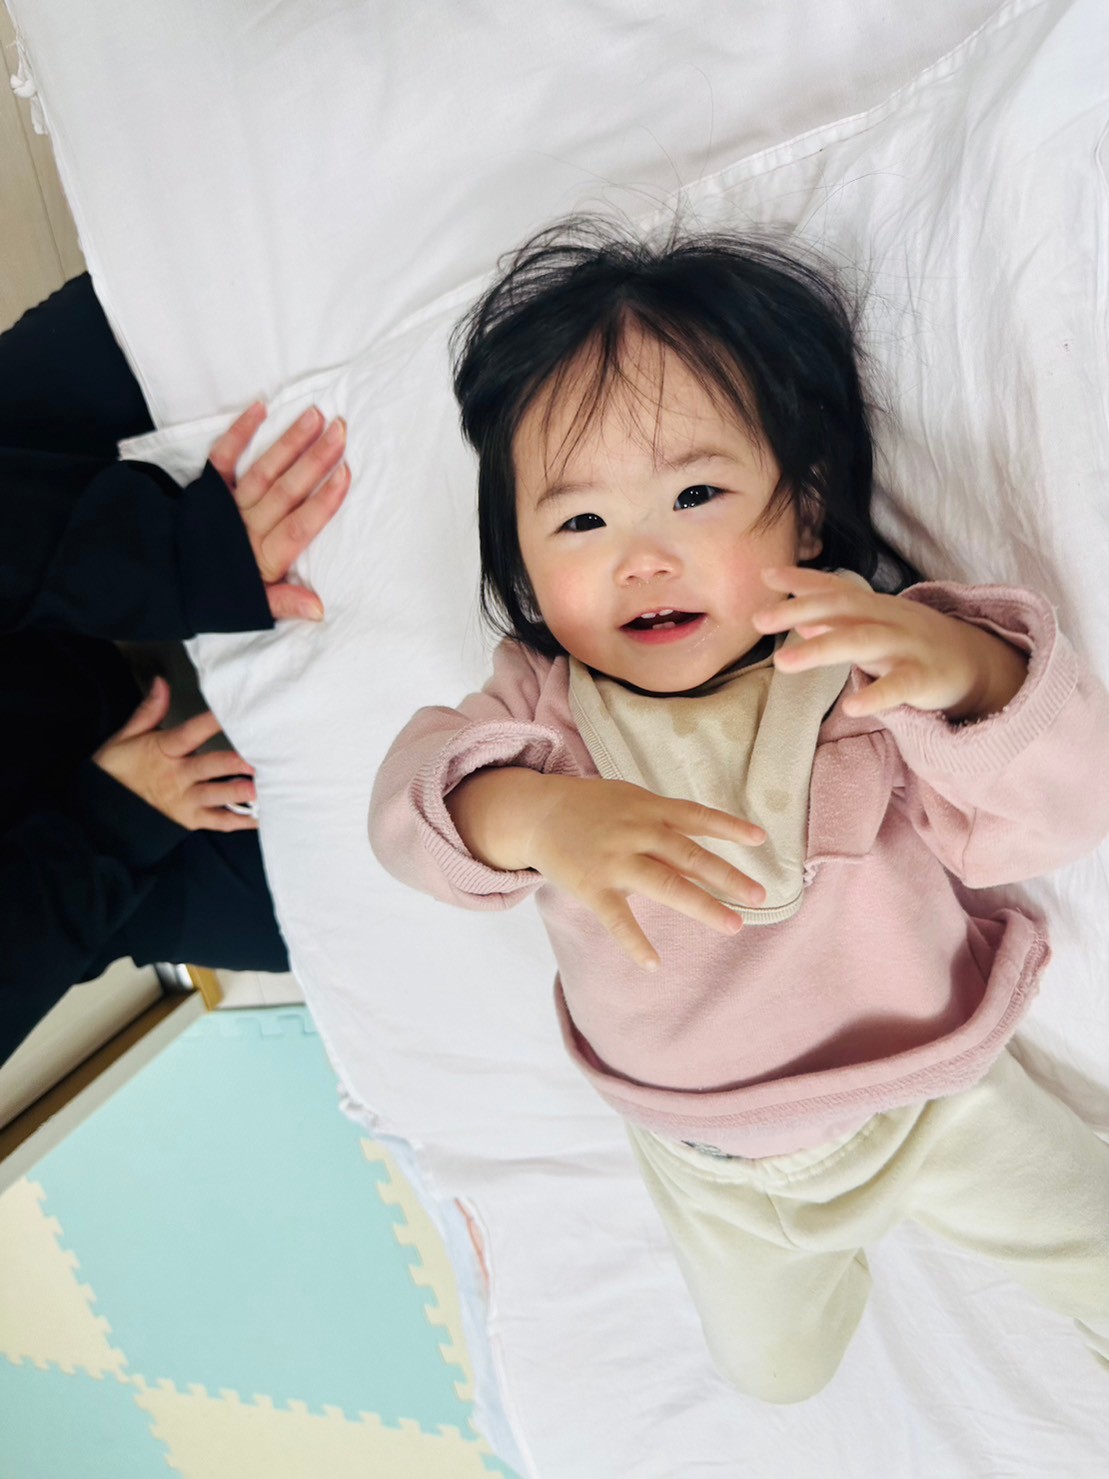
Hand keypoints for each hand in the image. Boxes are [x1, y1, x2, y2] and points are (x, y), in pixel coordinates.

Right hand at [93, 678, 258, 831]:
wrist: (100, 813)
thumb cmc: (117, 771)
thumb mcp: (125, 738)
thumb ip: (150, 711)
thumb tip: (162, 682)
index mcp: (164, 751)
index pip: (191, 732)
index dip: (212, 721)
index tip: (235, 711)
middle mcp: (178, 776)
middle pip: (213, 766)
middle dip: (238, 762)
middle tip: (263, 757)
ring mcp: (186, 800)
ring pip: (220, 794)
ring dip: (244, 791)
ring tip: (266, 786)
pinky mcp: (191, 821)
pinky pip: (220, 821)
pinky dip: (243, 820)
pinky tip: (264, 814)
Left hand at [207, 402, 350, 621]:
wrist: (166, 582)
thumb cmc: (220, 594)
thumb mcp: (253, 607)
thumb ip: (285, 604)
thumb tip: (320, 609)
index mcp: (264, 558)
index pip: (299, 527)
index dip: (324, 501)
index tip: (346, 473)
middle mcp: (248, 528)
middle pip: (287, 491)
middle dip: (315, 460)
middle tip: (340, 430)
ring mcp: (228, 506)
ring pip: (264, 471)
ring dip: (290, 442)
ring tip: (315, 415)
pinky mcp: (208, 491)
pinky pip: (223, 458)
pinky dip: (239, 433)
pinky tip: (260, 408)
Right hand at [447, 769, 766, 969]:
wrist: (536, 812)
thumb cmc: (590, 808)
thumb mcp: (628, 802)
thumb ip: (662, 825)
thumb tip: (703, 855)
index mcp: (648, 809)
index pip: (695, 817)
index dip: (728, 827)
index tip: (761, 839)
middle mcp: (636, 832)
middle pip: (688, 855)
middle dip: (726, 876)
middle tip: (760, 895)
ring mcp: (615, 860)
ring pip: (665, 884)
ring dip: (702, 906)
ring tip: (733, 925)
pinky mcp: (592, 886)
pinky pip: (618, 919)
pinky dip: (635, 942)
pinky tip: (654, 963)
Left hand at [752, 566, 1027, 719]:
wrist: (974, 662)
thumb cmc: (911, 644)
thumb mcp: (874, 629)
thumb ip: (840, 624)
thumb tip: (800, 620)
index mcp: (875, 607)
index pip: (835, 588)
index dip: (802, 581)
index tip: (766, 575)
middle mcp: (889, 619)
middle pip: (842, 609)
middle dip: (799, 611)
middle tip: (758, 620)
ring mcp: (908, 646)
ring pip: (863, 642)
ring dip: (822, 649)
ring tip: (783, 662)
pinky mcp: (925, 678)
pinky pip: (899, 686)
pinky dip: (875, 696)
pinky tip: (850, 707)